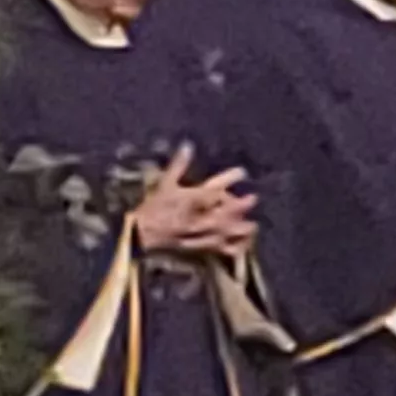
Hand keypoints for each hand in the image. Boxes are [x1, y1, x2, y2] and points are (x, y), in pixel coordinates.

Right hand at [131, 150, 258, 258]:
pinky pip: (226, 250)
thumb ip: (179, 165)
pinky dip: (238, 247)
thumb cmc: (155, 206)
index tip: (243, 172)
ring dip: (244, 228)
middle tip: (253, 198)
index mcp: (193, 199)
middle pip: (229, 211)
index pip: (216, 186)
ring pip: (231, 231)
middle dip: (243, 204)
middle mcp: (202, 217)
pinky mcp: (204, 248)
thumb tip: (188, 145)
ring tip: (253, 225)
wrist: (142, 235)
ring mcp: (205, 234)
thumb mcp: (165, 184)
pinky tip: (245, 244)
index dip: (231, 177)